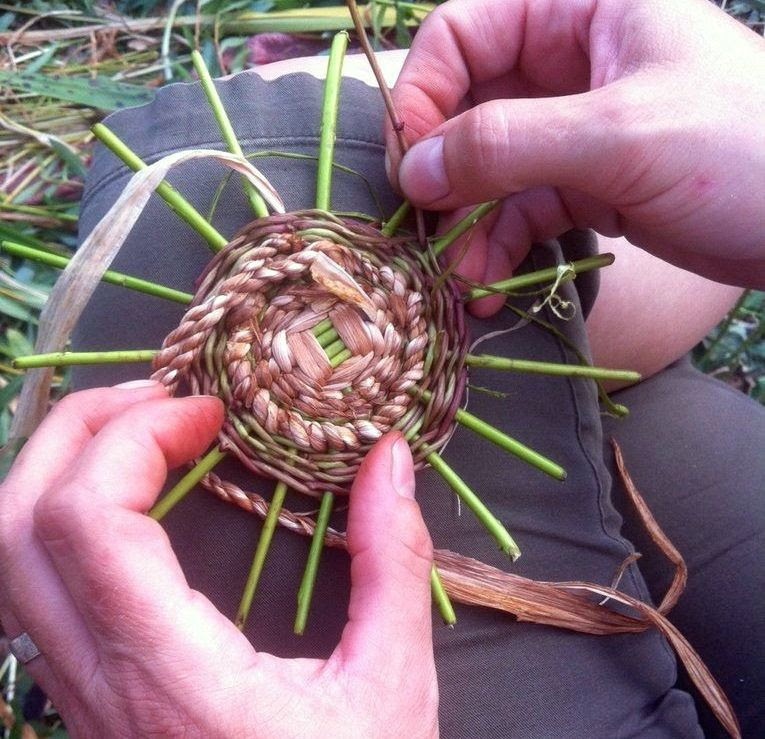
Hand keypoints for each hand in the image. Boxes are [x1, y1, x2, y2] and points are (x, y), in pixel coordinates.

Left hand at [0, 383, 437, 737]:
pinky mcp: (85, 701)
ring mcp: (78, 696)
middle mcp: (97, 683)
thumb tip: (388, 458)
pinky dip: (66, 518)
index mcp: (169, 675)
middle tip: (162, 399)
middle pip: (17, 525)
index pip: (87, 523)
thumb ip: (393, 562)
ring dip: (61, 471)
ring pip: (8, 561)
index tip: (209, 414)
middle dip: (79, 430)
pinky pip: (33, 591)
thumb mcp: (394, 685)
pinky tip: (132, 505)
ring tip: (140, 435)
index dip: (134, 438)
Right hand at [387, 0, 764, 295]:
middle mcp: (567, 65)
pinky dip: (498, 249)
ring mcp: (573, 130)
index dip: (425, 93)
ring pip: (487, 172)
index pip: (466, 33)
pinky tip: (489, 288)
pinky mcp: (584, 186)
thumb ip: (509, 144)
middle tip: (428, 236)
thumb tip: (415, 168)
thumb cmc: (743, 152)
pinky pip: (519, 212)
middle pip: (467, 110)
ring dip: (466, 228)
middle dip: (445, 178)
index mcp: (579, 12)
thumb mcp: (621, 135)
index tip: (411, 162)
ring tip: (464, 281)